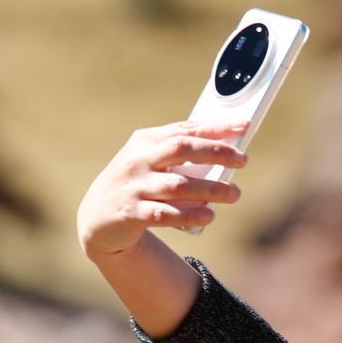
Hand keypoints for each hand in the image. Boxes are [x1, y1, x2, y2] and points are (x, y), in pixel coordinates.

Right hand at [76, 119, 249, 258]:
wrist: (98, 215)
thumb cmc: (137, 182)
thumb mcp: (151, 159)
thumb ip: (182, 151)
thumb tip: (227, 146)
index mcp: (146, 141)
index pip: (185, 129)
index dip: (215, 127)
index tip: (243, 126)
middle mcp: (138, 160)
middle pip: (181, 149)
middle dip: (216, 152)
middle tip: (243, 159)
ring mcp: (134, 187)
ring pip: (177, 185)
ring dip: (211, 189)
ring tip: (235, 194)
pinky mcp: (132, 213)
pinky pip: (166, 214)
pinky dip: (190, 215)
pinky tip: (210, 215)